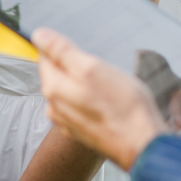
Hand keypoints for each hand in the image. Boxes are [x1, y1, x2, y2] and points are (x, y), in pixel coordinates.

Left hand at [34, 28, 164, 170]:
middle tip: (102, 71)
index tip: (84, 52)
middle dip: (77, 66)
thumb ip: (62, 51)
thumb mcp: (93, 68)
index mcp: (53, 88)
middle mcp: (54, 106)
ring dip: (86, 83)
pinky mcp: (80, 130)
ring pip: (71, 90)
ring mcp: (66, 121)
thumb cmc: (122, 107)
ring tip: (109, 88)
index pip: (45, 56)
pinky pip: (81, 106)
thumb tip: (39, 36)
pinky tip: (109, 103)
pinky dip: (91, 100)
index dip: (65, 48)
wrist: (141, 144)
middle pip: (58, 73)